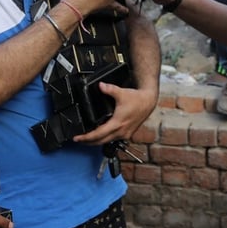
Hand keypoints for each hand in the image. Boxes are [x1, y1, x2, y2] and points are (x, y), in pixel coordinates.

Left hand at [73, 0, 158, 142]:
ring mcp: (125, 133)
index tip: (77, 138)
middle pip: (101, 142)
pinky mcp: (127, 132)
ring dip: (97, 141)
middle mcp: (120, 131)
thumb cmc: (137, 98)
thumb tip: (100, 85)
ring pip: (107, 141)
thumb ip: (109, 89)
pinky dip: (105, 138)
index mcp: (117, 123)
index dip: (86, 137)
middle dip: (88, 142)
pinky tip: (101, 134)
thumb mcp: (121, 92)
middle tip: (78, 140)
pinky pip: (113, 138)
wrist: (149, 100)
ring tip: (87, 138)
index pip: (98, 134)